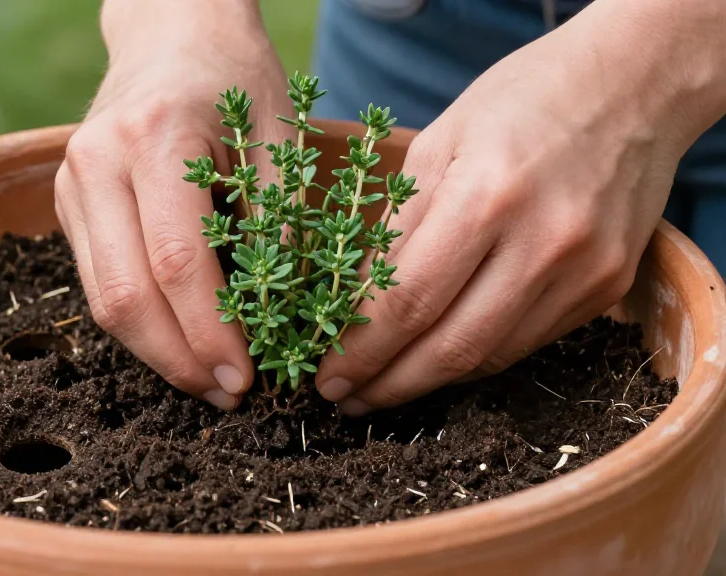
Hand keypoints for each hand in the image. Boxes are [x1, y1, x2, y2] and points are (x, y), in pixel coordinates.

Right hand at [55, 0, 290, 408]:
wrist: (171, 34)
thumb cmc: (235, 79)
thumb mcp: (278, 140)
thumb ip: (279, 227)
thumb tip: (283, 324)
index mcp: (154, 137)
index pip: (177, 263)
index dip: (211, 333)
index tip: (248, 379)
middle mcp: (97, 162)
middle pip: (126, 295)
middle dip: (180, 360)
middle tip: (228, 394)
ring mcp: (72, 185)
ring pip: (103, 300)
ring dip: (157, 353)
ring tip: (209, 380)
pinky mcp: (69, 206)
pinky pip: (100, 283)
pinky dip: (141, 324)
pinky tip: (181, 342)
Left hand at [315, 1, 717, 414]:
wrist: (633, 86)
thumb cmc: (521, 101)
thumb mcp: (438, 141)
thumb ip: (398, 226)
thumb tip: (355, 305)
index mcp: (488, 195)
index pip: (409, 301)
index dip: (362, 352)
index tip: (326, 377)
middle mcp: (543, 243)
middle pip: (451, 347)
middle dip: (389, 385)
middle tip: (346, 400)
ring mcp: (585, 272)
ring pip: (490, 356)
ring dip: (430, 381)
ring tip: (385, 386)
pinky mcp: (607, 288)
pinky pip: (527, 343)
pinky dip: (476, 357)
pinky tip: (441, 356)